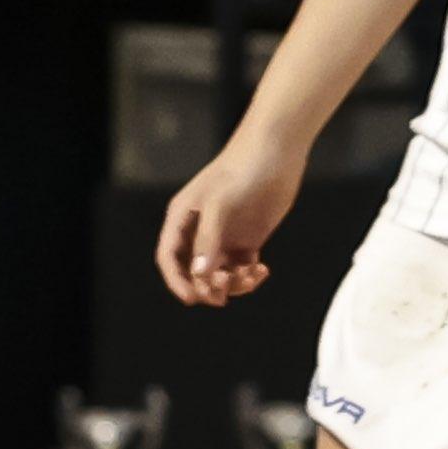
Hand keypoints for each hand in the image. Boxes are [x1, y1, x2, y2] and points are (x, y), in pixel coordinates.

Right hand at [158, 127, 304, 306]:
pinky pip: (241, 269)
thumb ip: (209, 238)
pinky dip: (249, 277)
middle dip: (207, 286)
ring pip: (220, 275)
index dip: (176, 281)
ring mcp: (224, 236)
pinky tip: (262, 270)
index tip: (192, 298)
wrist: (277, 150)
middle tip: (227, 288)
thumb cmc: (242, 168)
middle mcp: (200, 230)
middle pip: (194, 273)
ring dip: (232, 284)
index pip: (169, 258)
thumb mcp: (220, 202)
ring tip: (251, 275)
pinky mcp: (247, 239)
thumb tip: (200, 274)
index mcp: (183, 218)